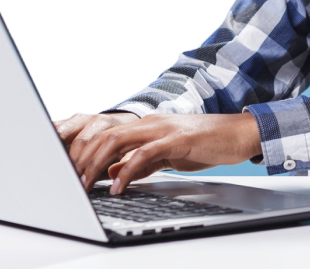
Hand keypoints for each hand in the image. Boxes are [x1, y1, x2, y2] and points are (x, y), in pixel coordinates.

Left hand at [65, 112, 261, 193]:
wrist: (239, 134)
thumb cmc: (207, 143)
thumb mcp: (168, 155)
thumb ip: (141, 162)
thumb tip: (114, 172)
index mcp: (146, 125)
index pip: (106, 133)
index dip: (84, 150)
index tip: (70, 170)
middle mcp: (150, 122)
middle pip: (104, 134)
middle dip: (82, 157)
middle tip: (70, 180)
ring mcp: (162, 129)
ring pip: (117, 140)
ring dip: (96, 163)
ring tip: (85, 184)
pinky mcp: (176, 140)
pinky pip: (144, 154)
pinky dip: (127, 170)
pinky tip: (118, 186)